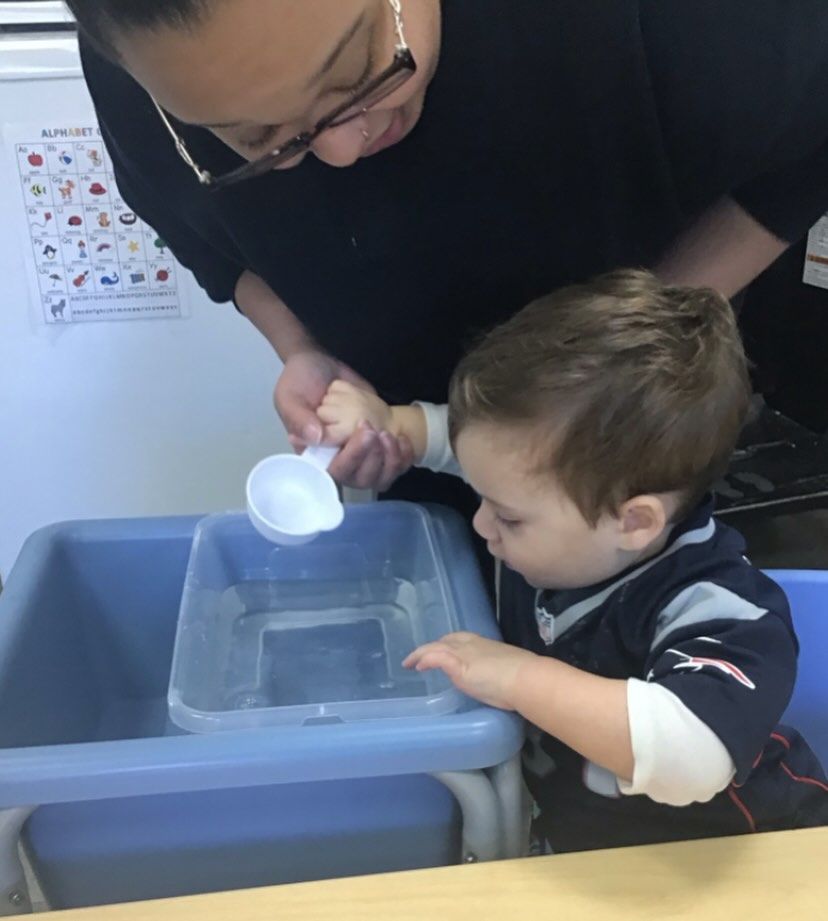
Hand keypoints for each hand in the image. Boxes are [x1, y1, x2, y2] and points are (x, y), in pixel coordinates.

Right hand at [274, 350, 413, 490]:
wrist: (321, 362)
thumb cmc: (300, 380)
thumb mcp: (289, 396)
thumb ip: (298, 419)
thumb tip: (317, 437)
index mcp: (313, 453)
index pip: (334, 472)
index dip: (352, 459)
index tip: (364, 432)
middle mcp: (336, 457)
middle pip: (359, 478)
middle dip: (373, 458)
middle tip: (376, 432)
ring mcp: (358, 452)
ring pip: (379, 476)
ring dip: (390, 460)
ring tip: (389, 435)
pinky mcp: (374, 444)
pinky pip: (393, 464)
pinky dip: (402, 456)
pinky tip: (402, 439)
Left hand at [403, 632, 537, 709]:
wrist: (526, 679)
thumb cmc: (524, 678)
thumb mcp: (508, 669)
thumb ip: (497, 672)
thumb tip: (497, 680)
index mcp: (486, 645)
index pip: (463, 639)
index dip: (450, 643)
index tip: (443, 648)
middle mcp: (472, 645)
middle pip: (447, 640)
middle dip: (434, 646)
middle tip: (422, 656)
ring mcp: (464, 654)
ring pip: (436, 647)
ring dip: (421, 653)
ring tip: (410, 662)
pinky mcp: (458, 665)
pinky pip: (436, 657)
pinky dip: (425, 659)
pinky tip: (417, 666)